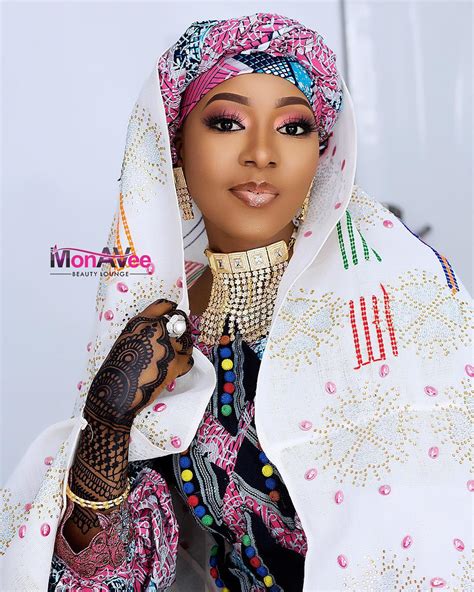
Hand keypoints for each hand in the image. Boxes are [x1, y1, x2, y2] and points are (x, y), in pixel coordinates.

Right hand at [84, 298, 193, 429]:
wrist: (117, 392)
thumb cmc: (117, 369)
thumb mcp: (126, 339)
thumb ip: (144, 330)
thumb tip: (160, 329)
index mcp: (140, 321)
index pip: (163, 305)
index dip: (171, 309)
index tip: (174, 312)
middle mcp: (156, 329)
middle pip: (179, 321)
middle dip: (180, 328)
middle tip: (176, 338)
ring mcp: (168, 345)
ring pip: (186, 340)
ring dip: (182, 346)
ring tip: (171, 356)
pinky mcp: (176, 362)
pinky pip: (188, 358)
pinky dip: (183, 363)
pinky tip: (173, 367)